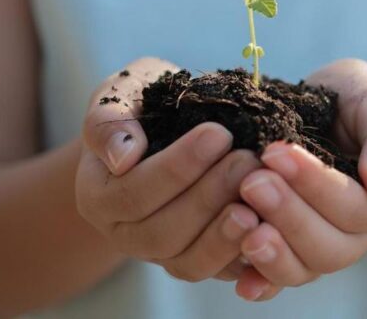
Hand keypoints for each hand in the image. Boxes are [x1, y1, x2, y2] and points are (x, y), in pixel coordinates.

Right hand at [75, 57, 260, 281]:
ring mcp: (160, 255)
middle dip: (208, 197)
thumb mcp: (119, 95)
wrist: (164, 128)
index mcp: (98, 196)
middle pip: (162, 233)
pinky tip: (269, 225)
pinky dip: (244, 254)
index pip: (133, 193)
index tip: (218, 133)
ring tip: (259, 199)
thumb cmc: (142, 106)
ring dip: (225, 233)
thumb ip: (110, 120)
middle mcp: (124, 234)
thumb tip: (123, 156)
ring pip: (188, 262)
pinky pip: (218, 272)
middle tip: (247, 161)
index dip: (177, 167)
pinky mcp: (196, 261)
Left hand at [233, 58, 366, 300]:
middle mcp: (356, 235)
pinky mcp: (290, 252)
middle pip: (329, 247)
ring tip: (241, 225)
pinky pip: (278, 278)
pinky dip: (262, 283)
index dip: (315, 185)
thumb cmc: (353, 101)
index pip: (354, 208)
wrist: (326, 108)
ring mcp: (322, 247)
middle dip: (288, 216)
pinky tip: (241, 281)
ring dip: (273, 253)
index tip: (276, 151)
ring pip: (304, 268)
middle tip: (251, 182)